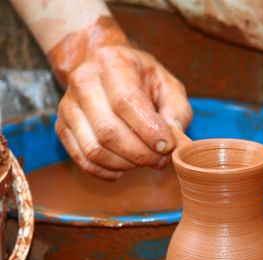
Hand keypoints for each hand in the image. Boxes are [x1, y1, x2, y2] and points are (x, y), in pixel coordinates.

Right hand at [55, 44, 191, 180]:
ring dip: (125, 164)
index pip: (126, 102)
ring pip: (94, 149)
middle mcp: (83, 81)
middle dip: (140, 154)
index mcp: (112, 62)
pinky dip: (106, 171)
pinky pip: (83, 159)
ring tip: (144, 161)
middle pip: (108, 130)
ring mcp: (68, 105)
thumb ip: (176, 110)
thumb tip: (173, 139)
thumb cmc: (142, 79)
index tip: (167, 146)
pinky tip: (124, 168)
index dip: (148, 130)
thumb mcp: (167, 84)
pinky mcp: (62, 127)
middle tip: (160, 159)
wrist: (104, 66)